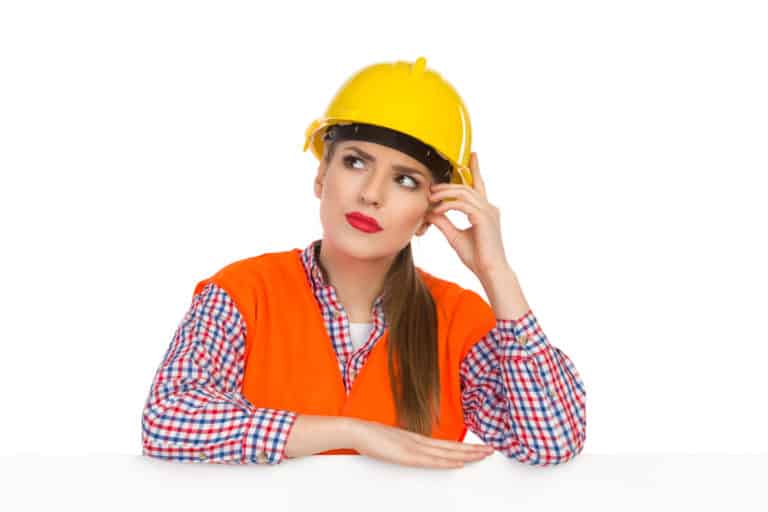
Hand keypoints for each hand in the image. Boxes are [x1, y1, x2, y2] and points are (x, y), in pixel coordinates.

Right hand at [349, 417, 493, 468]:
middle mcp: (420, 442)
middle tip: (491, 450)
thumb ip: (404, 447)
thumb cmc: (370, 436)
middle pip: (452, 447)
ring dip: (466, 454)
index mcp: (417, 439)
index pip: (446, 445)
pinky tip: (458, 463)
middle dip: (473, 450)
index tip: (478, 448)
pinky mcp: (407, 455)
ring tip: (483, 455)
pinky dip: (446, 462)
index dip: (464, 447)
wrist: (357, 430)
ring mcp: (414, 448)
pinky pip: (431, 460)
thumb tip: (411, 452)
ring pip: (446, 453)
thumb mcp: (392, 443)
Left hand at [426, 152, 509, 277]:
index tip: (472, 156)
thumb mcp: (455, 236)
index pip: (480, 185)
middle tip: (431, 188)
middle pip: (467, 186)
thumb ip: (444, 222)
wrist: (490, 271)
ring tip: (431, 198)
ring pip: (464, 192)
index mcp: (486, 211)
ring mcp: (488, 212)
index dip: (476, 169)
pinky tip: (436, 210)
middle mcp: (489, 208)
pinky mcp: (483, 218)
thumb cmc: (477, 258)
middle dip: (447, 185)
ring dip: (444, 194)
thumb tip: (431, 212)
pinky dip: (447, 205)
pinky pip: (461, 205)